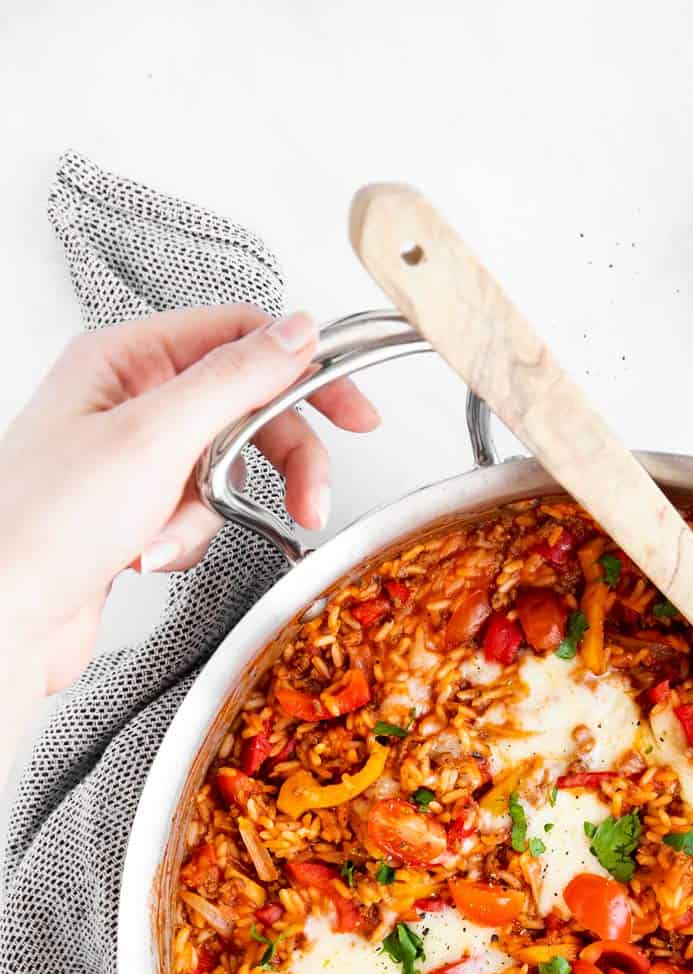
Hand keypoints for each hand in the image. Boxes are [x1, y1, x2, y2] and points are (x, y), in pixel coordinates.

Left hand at [0, 305, 377, 750]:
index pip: (238, 338)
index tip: (353, 414)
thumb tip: (297, 333)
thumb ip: (234, 380)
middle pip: (243, 411)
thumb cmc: (42, 524)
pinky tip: (145, 556)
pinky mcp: (134, 513)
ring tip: (170, 537)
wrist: (3, 616)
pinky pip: (197, 517)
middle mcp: (127, 402)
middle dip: (278, 462)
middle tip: (310, 501)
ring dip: (211, 514)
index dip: (303, 371)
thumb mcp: (153, 437)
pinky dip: (184, 541)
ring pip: (224, 471)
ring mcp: (131, 460)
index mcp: (123, 359)